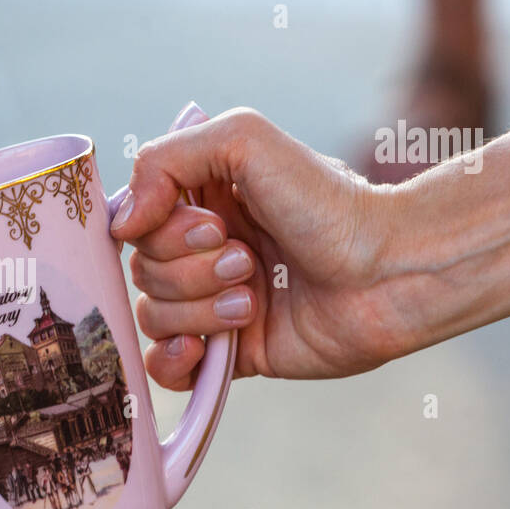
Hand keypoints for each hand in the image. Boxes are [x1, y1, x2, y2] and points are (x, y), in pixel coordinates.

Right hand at [110, 108, 411, 384]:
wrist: (389, 271)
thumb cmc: (329, 201)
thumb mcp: (244, 141)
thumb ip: (165, 160)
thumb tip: (119, 225)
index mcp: (200, 201)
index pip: (135, 222)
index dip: (162, 230)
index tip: (213, 225)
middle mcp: (202, 252)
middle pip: (141, 271)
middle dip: (191, 270)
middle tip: (248, 260)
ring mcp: (213, 303)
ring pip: (153, 317)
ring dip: (199, 309)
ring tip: (253, 299)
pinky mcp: (230, 352)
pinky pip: (165, 367)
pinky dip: (173, 360)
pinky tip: (202, 348)